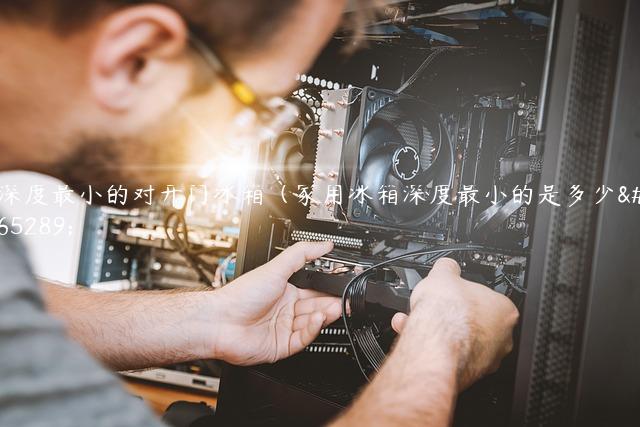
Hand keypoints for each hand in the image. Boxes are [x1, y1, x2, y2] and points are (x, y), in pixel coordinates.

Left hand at [210, 242, 341, 365]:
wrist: (221, 322)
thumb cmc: (241, 295)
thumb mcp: (276, 267)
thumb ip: (301, 254)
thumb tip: (323, 244)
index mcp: (285, 292)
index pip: (314, 290)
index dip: (329, 289)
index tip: (343, 286)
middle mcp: (286, 310)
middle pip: (316, 307)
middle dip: (332, 304)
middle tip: (345, 300)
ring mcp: (284, 329)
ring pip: (312, 323)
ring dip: (324, 315)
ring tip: (335, 308)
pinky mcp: (282, 346)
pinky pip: (304, 338)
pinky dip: (312, 329)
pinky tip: (317, 319)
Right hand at [390, 258, 518, 389]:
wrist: (432, 346)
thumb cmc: (447, 315)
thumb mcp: (442, 275)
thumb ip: (447, 269)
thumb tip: (446, 266)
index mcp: (505, 311)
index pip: (485, 297)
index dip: (463, 293)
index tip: (451, 293)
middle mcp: (501, 338)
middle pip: (472, 321)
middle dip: (448, 314)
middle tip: (432, 307)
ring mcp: (486, 360)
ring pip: (458, 339)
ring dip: (436, 329)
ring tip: (413, 320)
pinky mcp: (467, 374)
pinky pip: (448, 355)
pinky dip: (432, 346)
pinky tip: (413, 335)